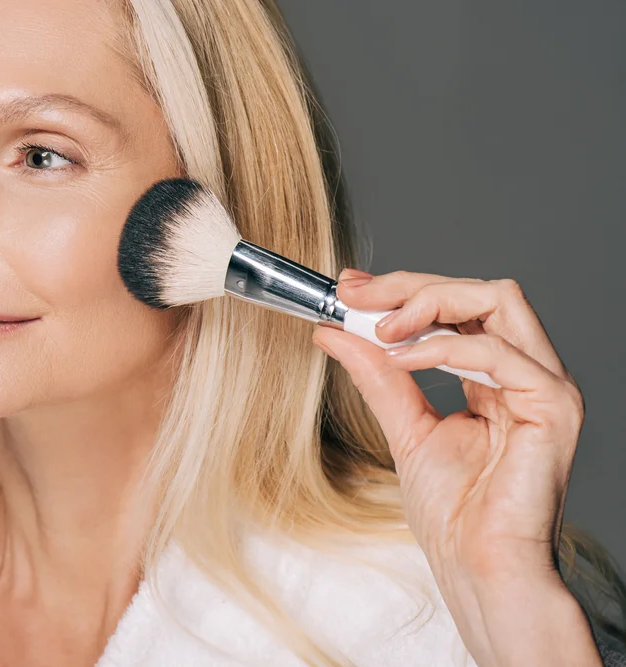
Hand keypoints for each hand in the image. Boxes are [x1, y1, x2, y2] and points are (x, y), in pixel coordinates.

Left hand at [311, 269, 596, 664]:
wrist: (477, 566)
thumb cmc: (455, 512)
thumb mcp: (404, 426)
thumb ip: (376, 375)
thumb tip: (334, 331)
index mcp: (497, 376)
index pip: (458, 307)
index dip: (403, 289)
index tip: (349, 289)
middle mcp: (527, 372)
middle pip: (479, 291)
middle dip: (410, 286)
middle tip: (355, 294)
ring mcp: (545, 385)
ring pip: (496, 300)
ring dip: (425, 304)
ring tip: (377, 327)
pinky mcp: (552, 404)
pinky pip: (495, 351)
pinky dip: (439, 347)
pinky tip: (398, 358)